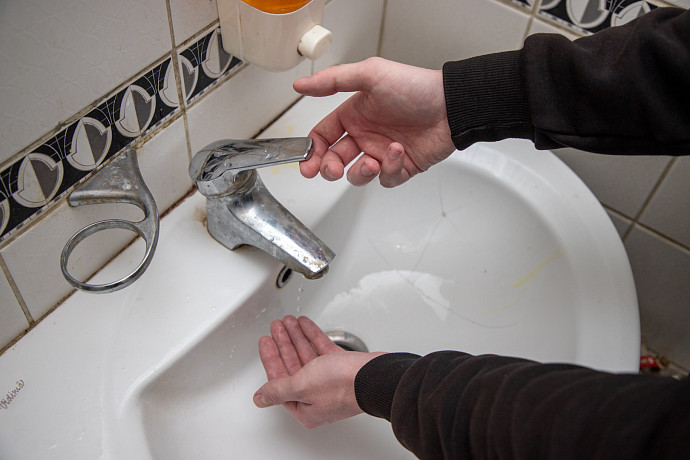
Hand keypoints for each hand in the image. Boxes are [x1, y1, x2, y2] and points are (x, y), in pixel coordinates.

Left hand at [254, 315, 384, 427]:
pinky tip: (304, 325)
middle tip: (276, 328)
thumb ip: (278, 389)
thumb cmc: (342, 386)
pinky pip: (321, 350)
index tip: (266, 342)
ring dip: (296, 337)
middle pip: (292, 365)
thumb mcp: (301, 385)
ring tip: (288, 322)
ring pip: (306, 355)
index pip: (279, 381)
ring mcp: (329, 382)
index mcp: (304, 407)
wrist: (374, 376)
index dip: (270, 358)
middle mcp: (316, 396)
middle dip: (283, 343)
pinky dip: (312, 336)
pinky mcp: (341, 368)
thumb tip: (260, 398)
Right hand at [294, 57, 455, 186]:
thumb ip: (332, 81)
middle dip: (329, 169)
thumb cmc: (414, 88)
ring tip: (371, 162)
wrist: (450, 106)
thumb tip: (300, 84)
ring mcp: (382, 152)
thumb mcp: (369, 75)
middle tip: (332, 169)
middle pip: (334, 160)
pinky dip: (389, 169)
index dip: (311, 151)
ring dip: (360, 172)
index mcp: (353, 115)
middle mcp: (366, 135)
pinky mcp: (401, 166)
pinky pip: (386, 179)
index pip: (322, 137)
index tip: (307, 162)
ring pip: (358, 175)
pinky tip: (397, 152)